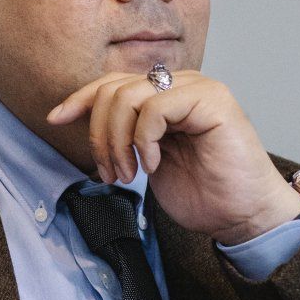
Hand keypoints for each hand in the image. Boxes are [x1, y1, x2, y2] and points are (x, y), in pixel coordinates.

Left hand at [46, 70, 299, 245]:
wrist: (244, 216)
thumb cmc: (204, 193)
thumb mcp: (148, 161)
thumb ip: (126, 136)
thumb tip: (86, 121)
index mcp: (165, 96)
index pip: (112, 83)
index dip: (80, 99)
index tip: (56, 119)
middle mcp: (181, 85)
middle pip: (114, 89)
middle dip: (99, 134)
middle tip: (110, 173)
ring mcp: (198, 89)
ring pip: (129, 96)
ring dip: (117, 141)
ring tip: (128, 175)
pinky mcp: (212, 101)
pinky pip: (155, 108)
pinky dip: (144, 140)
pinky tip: (152, 166)